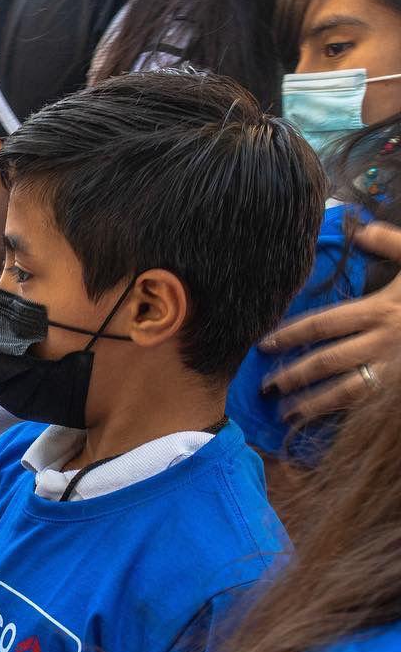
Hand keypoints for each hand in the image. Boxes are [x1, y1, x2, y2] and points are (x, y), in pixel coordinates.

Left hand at [259, 221, 400, 422]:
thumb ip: (393, 243)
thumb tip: (361, 229)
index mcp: (381, 310)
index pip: (323, 323)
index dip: (290, 334)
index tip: (264, 344)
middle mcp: (383, 341)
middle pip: (326, 361)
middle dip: (293, 375)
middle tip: (265, 387)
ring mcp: (394, 368)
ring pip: (345, 391)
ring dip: (312, 403)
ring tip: (285, 412)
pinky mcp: (400, 388)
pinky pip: (368, 403)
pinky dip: (344, 414)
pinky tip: (324, 421)